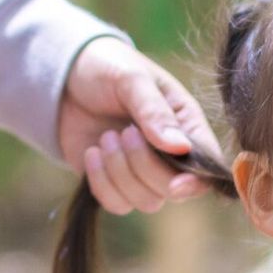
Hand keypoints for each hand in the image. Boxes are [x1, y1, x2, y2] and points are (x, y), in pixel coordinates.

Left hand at [56, 36, 222, 214]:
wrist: (65, 76)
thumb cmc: (108, 67)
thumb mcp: (132, 79)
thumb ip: (155, 112)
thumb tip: (181, 148)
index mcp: (186, 124)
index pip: (207, 165)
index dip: (196, 182)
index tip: (175, 183)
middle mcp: (171, 154)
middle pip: (173, 188)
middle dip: (144, 165)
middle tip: (123, 132)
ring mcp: (142, 172)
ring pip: (146, 201)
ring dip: (120, 173)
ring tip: (106, 137)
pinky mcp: (114, 183)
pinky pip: (117, 204)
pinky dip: (101, 183)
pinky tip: (92, 152)